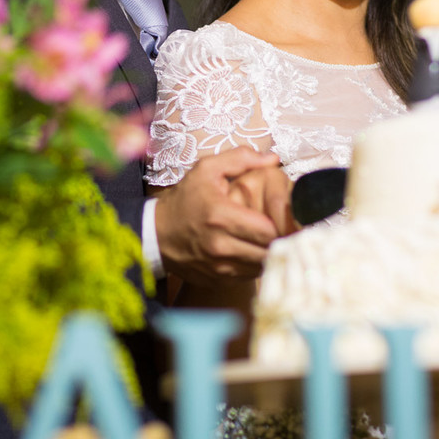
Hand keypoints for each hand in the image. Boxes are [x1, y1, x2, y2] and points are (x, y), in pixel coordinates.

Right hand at [154, 147, 286, 285]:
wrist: (156, 233)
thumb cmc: (184, 199)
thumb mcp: (206, 170)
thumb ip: (240, 159)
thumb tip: (273, 159)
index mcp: (221, 216)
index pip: (268, 229)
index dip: (281, 223)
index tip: (282, 215)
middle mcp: (220, 245)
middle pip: (268, 250)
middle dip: (278, 239)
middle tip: (281, 227)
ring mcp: (218, 267)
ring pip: (261, 266)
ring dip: (267, 253)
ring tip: (266, 238)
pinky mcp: (216, 280)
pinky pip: (248, 276)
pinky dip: (253, 264)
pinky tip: (250, 249)